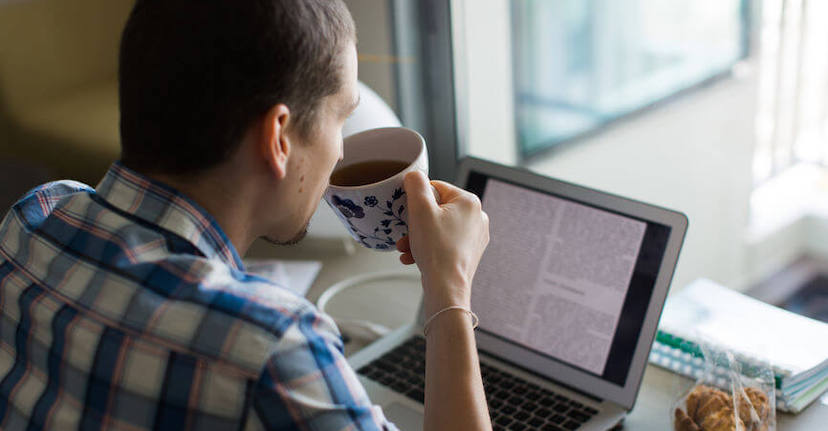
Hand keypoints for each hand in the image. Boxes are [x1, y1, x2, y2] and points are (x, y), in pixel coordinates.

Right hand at [397, 171, 488, 315]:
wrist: (447, 287)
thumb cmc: (437, 250)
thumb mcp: (420, 209)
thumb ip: (416, 185)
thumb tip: (415, 175)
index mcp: (470, 201)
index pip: (436, 188)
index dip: (417, 199)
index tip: (407, 212)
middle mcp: (477, 217)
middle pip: (437, 209)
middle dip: (415, 223)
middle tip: (404, 234)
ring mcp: (475, 237)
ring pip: (438, 228)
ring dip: (418, 237)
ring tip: (405, 248)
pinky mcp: (469, 253)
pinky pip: (444, 243)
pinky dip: (428, 248)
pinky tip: (413, 258)